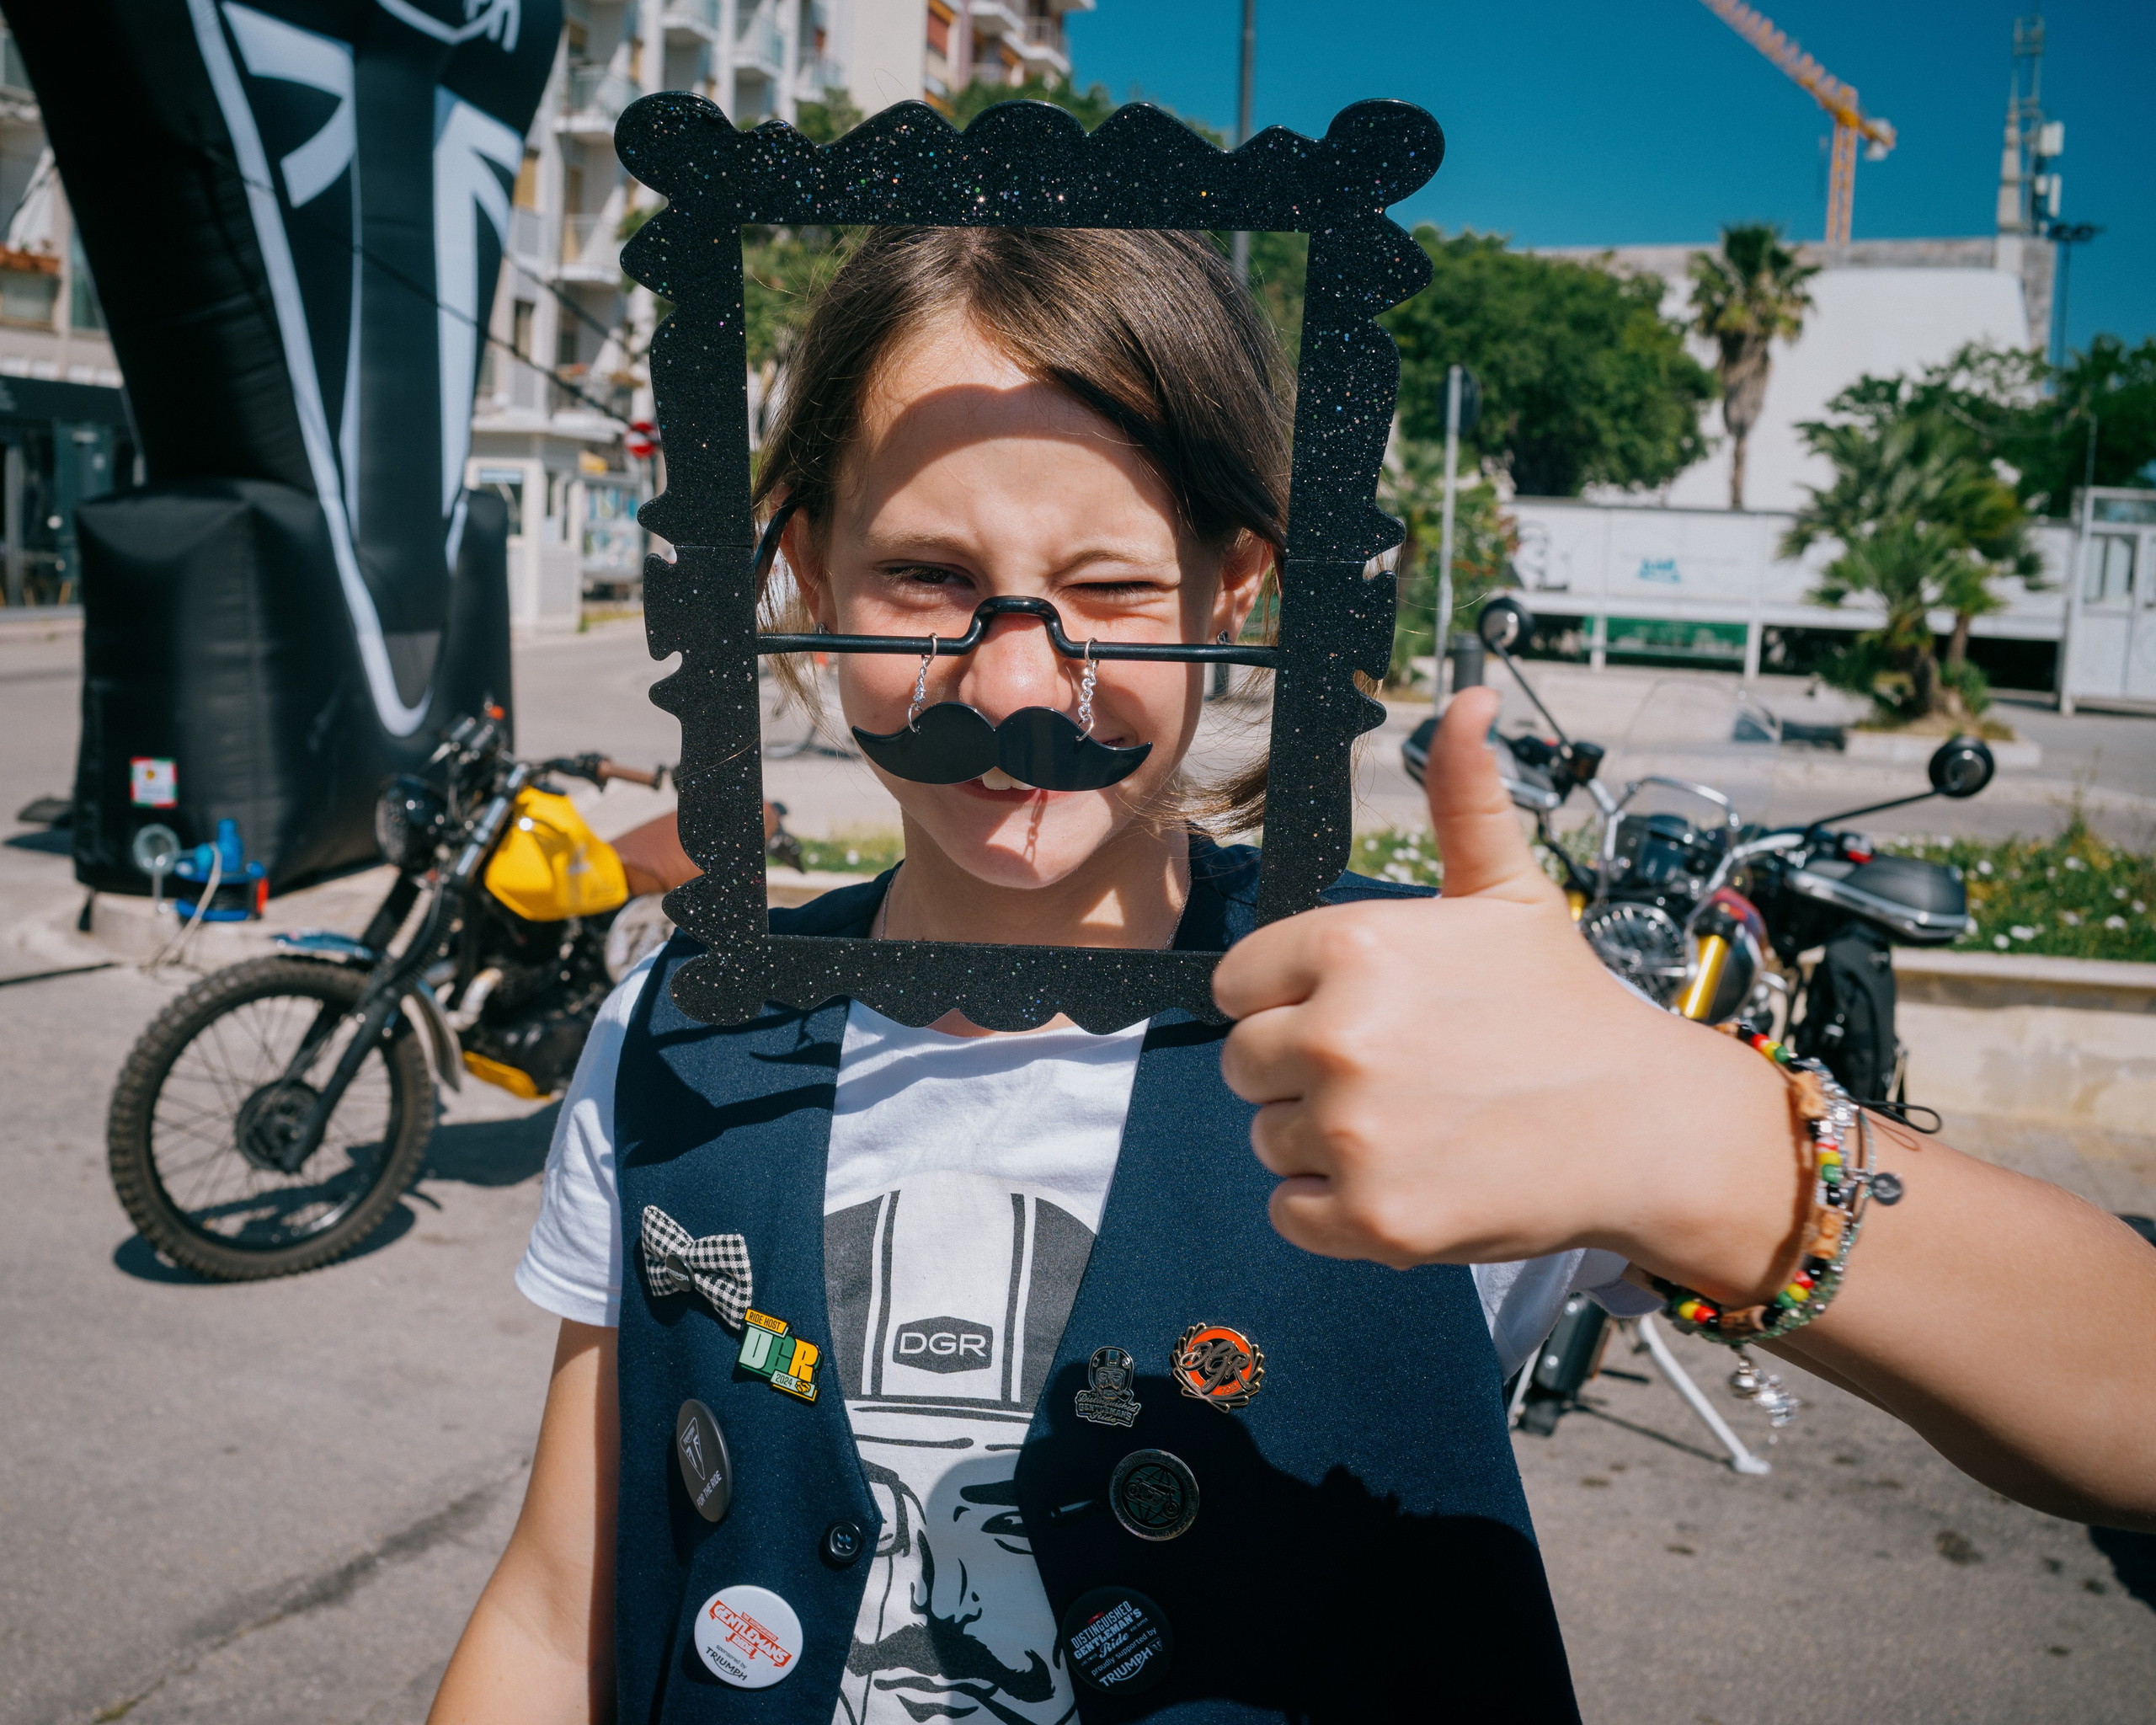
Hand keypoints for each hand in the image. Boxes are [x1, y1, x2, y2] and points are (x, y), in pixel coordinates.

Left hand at [1214, 687, 1803, 1299]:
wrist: (1644, 1129)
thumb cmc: (1567, 1009)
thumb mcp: (1510, 890)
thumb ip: (1463, 795)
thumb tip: (1466, 698)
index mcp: (1352, 944)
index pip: (1237, 985)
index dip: (1291, 1001)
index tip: (1361, 1015)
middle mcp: (1337, 1033)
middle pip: (1244, 1064)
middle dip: (1304, 1071)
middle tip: (1397, 1075)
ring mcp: (1351, 1131)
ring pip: (1269, 1138)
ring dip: (1323, 1141)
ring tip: (1414, 1125)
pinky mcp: (1368, 1218)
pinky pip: (1291, 1212)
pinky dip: (1335, 1209)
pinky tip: (1407, 1178)